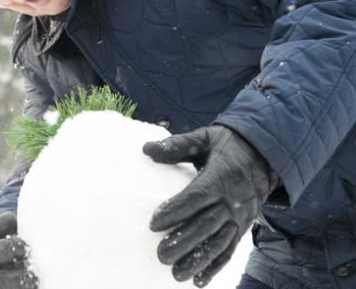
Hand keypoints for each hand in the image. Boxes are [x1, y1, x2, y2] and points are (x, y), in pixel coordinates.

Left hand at [143, 125, 278, 286]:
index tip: (154, 224)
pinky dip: (216, 266)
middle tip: (160, 254)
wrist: (267, 154)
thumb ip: (177, 145)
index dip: (176, 211)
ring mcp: (241, 217)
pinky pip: (230, 249)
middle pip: (206, 225)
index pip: (196, 197)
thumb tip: (147, 149)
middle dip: (183, 242)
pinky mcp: (244, 227)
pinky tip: (199, 280)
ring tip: (175, 273)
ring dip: (198, 260)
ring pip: (219, 242)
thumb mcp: (204, 138)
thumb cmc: (227, 146)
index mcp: (221, 177)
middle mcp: (233, 200)